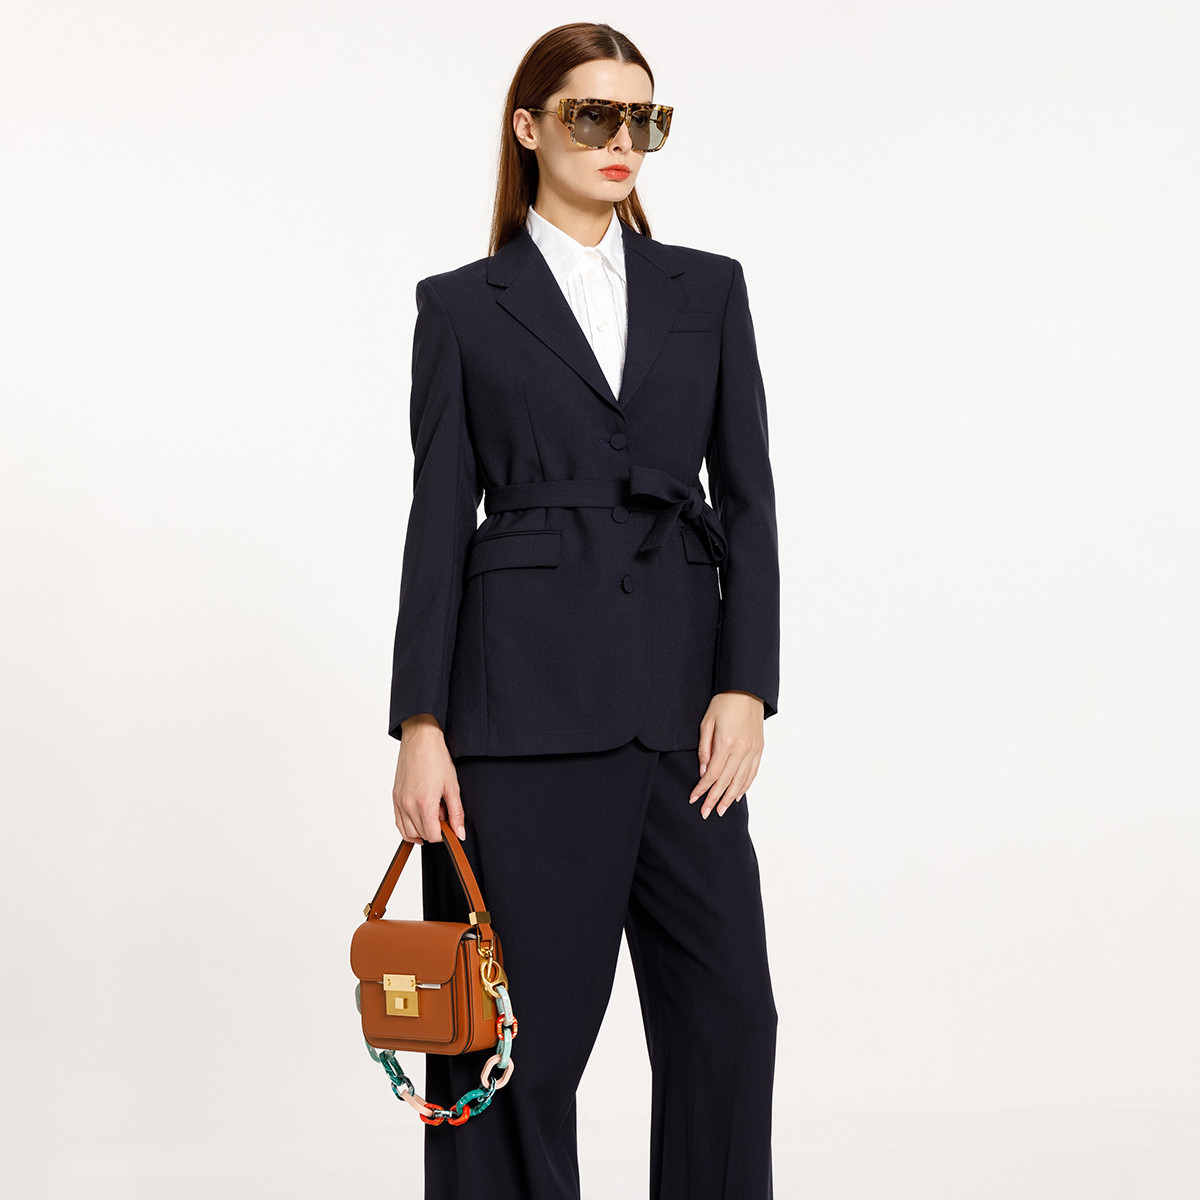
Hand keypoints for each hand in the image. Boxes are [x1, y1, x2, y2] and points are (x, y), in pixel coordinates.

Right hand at [392, 714, 466, 842]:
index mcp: (424, 804)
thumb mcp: (453, 786)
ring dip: (421, 828)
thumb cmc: (437, 758)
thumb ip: (457, 813)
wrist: (420, 739)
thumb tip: (459, 833)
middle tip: (443, 811)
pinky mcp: (394, 797)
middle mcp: (408, 805)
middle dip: (434, 828)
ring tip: (432, 811)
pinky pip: (399, 822)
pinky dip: (409, 825)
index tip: (450, 823)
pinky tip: (420, 815)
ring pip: (408, 832)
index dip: (444, 834)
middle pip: (421, 835)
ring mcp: (399, 802)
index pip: (433, 836)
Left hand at [690, 691, 764, 818]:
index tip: (693, 799)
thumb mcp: (707, 723)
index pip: (712, 774)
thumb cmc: (723, 703)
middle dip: (714, 799)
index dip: (702, 789)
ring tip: (721, 810)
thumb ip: (704, 749)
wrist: (747, 690)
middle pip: (726, 782)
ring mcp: (753, 751)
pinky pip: (752, 773)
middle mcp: (742, 750)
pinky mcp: (759, 749)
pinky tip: (738, 795)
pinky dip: (745, 786)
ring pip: (741, 781)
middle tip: (705, 813)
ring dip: (730, 798)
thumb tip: (703, 772)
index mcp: (726, 743)